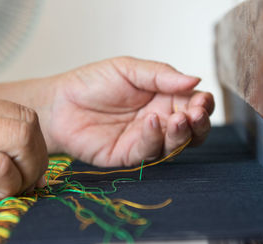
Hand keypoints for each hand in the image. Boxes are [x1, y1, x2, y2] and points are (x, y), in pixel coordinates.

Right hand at [0, 74, 47, 199]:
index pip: (20, 112)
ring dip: (27, 171)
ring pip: (20, 140)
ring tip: (11, 187)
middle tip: (29, 179)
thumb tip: (29, 155)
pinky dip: (8, 185)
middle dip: (38, 157)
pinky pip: (0, 167)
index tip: (31, 166)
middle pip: (27, 124)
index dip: (35, 143)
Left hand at [47, 57, 213, 165]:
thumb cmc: (93, 82)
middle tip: (195, 113)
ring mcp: (145, 140)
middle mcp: (158, 121)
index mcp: (162, 99)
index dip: (203, 105)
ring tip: (179, 118)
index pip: (193, 105)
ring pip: (175, 145)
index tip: (202, 100)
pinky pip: (149, 151)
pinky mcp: (129, 156)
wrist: (60, 103)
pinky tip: (151, 121)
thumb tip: (196, 80)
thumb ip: (162, 75)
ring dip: (181, 134)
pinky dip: (154, 138)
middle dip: (198, 124)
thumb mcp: (129, 69)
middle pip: (191, 130)